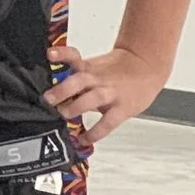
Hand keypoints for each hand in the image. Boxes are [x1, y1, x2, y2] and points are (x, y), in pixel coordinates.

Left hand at [46, 43, 166, 142]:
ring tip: (64, 114)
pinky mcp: (123, 108)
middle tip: (48, 99)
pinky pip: (108, 122)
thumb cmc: (115, 70)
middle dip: (63, 89)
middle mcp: (97, 79)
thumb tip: (53, 97)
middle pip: (79, 80)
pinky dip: (95, 132)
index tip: (49, 54)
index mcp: (88, 68)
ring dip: (77, 107)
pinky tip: (83, 139)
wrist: (146, 67)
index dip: (61, 54)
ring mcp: (111, 93)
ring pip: (93, 97)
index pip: (73, 56)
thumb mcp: (93, 69)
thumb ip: (76, 80)